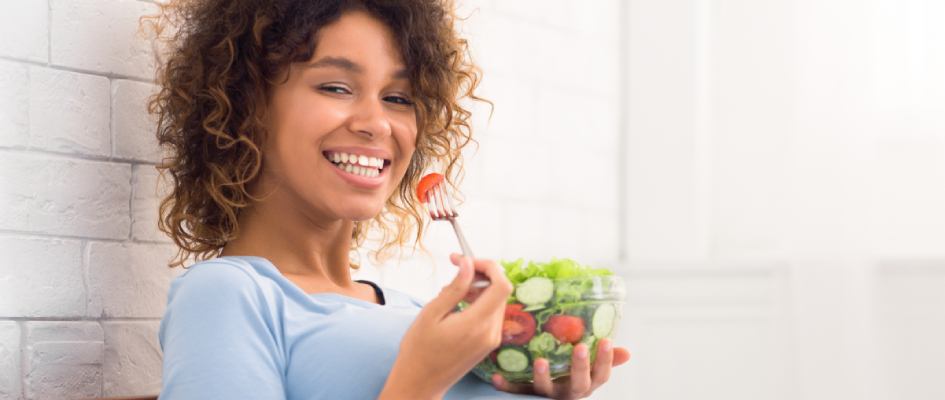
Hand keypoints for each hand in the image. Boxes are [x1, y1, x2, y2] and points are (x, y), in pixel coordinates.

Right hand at [380, 254, 513, 399]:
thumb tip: (468, 264)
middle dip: (481, 274)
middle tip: (455, 266)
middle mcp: (490, 333)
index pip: (501, 286)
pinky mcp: (488, 344)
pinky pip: (491, 314)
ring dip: (479, 288)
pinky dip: (479, 302)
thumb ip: (454, 288)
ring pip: (496, 301)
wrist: (420, 383)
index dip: (489, 266)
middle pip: (500, 291)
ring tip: (451, 290)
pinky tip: (457, 304)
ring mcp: (491, 340)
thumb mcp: (432, 313)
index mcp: (476, 324)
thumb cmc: (419, 350)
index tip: (467, 260)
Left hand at [490, 339, 630, 398]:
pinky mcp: (526, 396)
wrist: (540, 397)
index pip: (601, 376)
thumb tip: (627, 352)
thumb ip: (604, 360)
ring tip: (540, 360)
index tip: (606, 340)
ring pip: (546, 390)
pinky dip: (506, 386)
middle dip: (580, 367)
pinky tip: (496, 377)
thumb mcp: (587, 369)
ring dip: (543, 376)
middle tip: (580, 347)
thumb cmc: (569, 375)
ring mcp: (546, 396)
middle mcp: (567, 392)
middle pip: (578, 384)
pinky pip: (516, 392)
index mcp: (585, 384)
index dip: (606, 360)